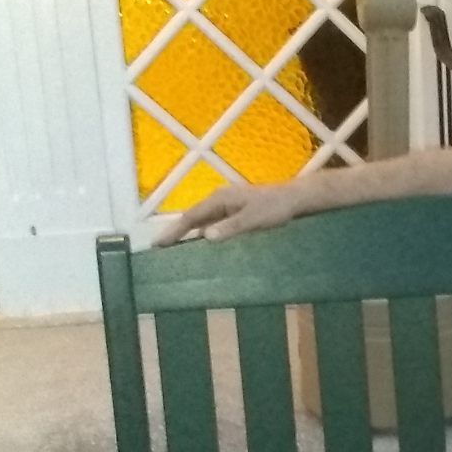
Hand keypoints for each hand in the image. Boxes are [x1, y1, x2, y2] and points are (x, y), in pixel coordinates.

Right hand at [152, 181, 299, 246]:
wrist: (294, 199)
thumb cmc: (274, 208)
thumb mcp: (253, 219)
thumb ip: (230, 227)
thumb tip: (205, 236)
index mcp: (220, 199)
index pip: (191, 216)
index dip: (174, 231)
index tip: (158, 244)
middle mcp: (220, 201)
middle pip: (193, 218)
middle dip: (176, 233)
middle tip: (160, 250)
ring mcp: (227, 207)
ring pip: (202, 222)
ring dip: (189, 235)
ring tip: (174, 252)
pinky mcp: (235, 213)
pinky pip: (214, 225)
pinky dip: (204, 235)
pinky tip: (202, 248)